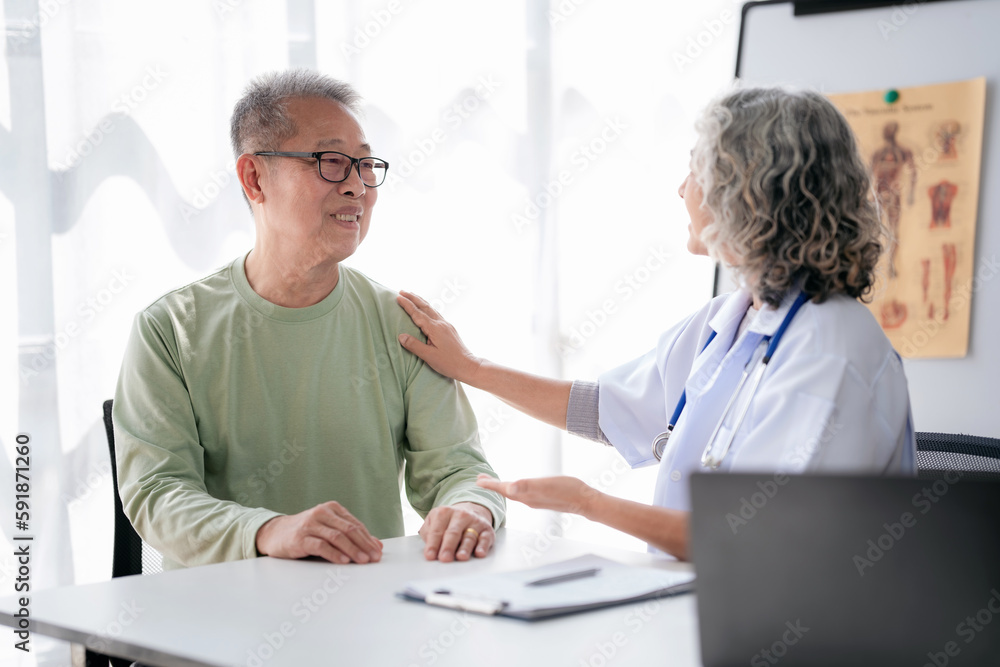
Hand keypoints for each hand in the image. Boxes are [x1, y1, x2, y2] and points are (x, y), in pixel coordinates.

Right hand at [255, 501, 382, 564]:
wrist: (275, 533)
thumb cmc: (306, 532)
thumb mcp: (328, 529)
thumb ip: (351, 535)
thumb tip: (376, 545)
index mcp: (332, 508)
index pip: (355, 525)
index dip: (368, 539)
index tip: (378, 552)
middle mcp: (322, 513)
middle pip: (349, 530)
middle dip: (364, 545)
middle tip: (374, 558)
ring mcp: (310, 524)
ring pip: (337, 537)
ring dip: (353, 550)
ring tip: (363, 561)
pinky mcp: (300, 538)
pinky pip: (321, 546)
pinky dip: (334, 554)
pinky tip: (344, 561)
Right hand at [396, 291, 481, 383]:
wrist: (468, 365)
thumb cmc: (449, 363)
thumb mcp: (429, 356)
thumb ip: (414, 345)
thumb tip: (401, 336)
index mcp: (435, 328)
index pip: (417, 314)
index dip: (407, 305)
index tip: (398, 297)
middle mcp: (441, 323)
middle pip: (425, 306)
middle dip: (413, 298)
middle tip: (402, 291)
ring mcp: (446, 325)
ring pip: (431, 309)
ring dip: (421, 301)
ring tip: (412, 296)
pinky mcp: (449, 329)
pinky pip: (436, 314)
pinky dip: (428, 308)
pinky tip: (427, 310)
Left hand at [419, 502, 494, 561]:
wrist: (470, 511)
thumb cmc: (448, 523)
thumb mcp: (434, 522)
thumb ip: (428, 534)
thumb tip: (429, 549)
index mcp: (444, 512)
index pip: (437, 531)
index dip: (433, 544)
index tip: (430, 556)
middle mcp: (460, 515)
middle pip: (453, 533)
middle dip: (448, 546)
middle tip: (444, 558)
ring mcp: (475, 522)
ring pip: (469, 536)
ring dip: (465, 547)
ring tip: (461, 557)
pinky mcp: (486, 530)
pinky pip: (485, 538)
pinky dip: (483, 546)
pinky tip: (479, 553)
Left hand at [476, 473, 601, 516]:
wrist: (585, 501)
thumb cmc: (568, 490)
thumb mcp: (546, 485)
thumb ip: (527, 486)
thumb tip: (509, 487)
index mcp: (526, 495)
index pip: (503, 489)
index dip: (490, 485)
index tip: (478, 480)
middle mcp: (528, 499)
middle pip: (506, 492)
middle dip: (493, 486)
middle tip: (481, 479)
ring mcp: (536, 500)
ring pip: (514, 494)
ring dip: (503, 488)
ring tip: (496, 483)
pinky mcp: (544, 499)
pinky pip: (523, 494)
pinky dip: (515, 489)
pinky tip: (519, 487)